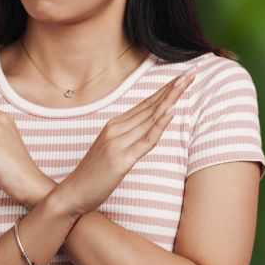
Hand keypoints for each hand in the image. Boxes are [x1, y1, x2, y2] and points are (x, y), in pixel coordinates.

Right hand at [56, 71, 195, 215]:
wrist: (73, 191)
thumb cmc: (93, 174)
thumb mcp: (110, 150)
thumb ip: (127, 137)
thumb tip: (146, 130)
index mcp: (114, 125)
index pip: (145, 104)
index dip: (165, 90)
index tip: (182, 77)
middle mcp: (115, 129)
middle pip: (150, 106)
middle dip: (172, 89)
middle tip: (191, 73)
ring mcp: (118, 143)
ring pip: (150, 118)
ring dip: (170, 100)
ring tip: (185, 85)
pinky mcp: (121, 160)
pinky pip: (145, 140)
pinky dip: (159, 125)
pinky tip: (170, 112)